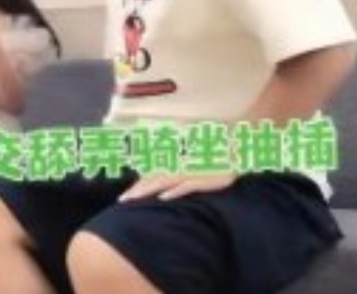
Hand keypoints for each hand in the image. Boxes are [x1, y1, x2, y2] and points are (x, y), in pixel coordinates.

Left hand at [118, 172, 237, 201]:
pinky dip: (174, 191)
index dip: (138, 185)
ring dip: (148, 190)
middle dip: (137, 190)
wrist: (235, 156)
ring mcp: (190, 174)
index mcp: (176, 165)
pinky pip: (185, 187)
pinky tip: (163, 198)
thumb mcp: (195, 165)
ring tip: (134, 199)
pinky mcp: (202, 180)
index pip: (153, 175)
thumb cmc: (215, 161)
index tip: (126, 195)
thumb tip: (167, 183)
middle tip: (122, 201)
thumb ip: (181, 170)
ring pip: (165, 182)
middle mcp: (179, 168)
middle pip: (154, 179)